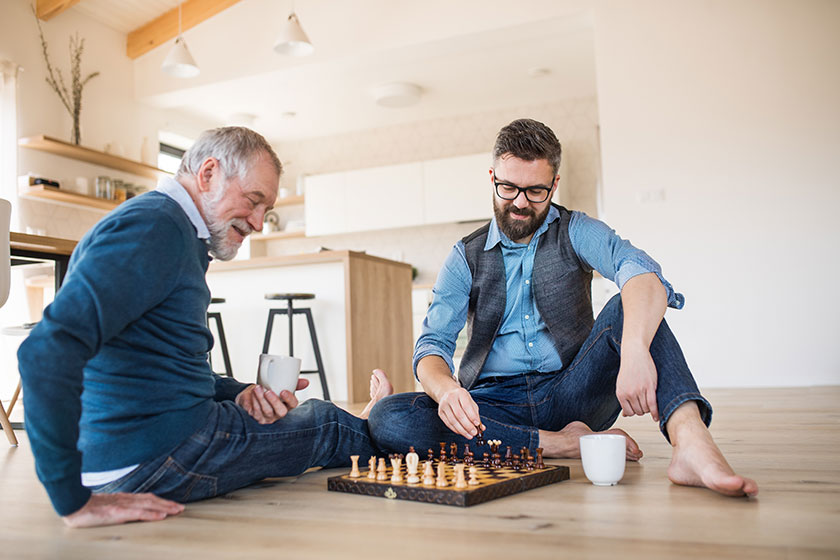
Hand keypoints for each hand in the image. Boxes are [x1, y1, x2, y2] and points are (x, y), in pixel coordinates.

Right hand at [62, 492, 183, 527]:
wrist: (73, 505)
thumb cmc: (88, 508)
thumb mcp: (107, 507)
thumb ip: (119, 508)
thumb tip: (129, 513)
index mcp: (124, 499)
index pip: (147, 498)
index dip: (161, 501)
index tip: (173, 504)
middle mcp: (126, 499)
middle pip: (151, 500)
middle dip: (167, 503)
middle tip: (181, 508)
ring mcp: (122, 505)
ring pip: (148, 505)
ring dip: (164, 507)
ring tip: (176, 510)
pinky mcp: (117, 512)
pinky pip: (137, 513)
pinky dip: (151, 514)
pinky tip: (161, 516)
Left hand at [235, 379, 309, 423]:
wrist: (251, 395)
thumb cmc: (268, 391)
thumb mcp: (281, 386)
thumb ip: (294, 383)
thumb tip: (306, 382)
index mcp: (287, 405)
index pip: (292, 405)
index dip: (289, 399)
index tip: (283, 391)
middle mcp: (278, 413)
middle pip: (280, 411)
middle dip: (274, 401)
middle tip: (268, 391)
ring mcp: (267, 417)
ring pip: (266, 410)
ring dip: (261, 399)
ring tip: (257, 388)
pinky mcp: (256, 417)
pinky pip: (255, 411)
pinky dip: (253, 401)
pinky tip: (252, 394)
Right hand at [437, 387, 483, 438]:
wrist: (447, 393)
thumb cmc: (461, 399)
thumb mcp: (471, 403)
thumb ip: (476, 414)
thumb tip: (481, 428)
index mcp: (460, 393)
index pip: (466, 406)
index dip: (472, 416)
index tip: (477, 424)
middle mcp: (451, 398)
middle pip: (459, 414)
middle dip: (467, 426)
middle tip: (474, 432)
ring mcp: (444, 405)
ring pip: (453, 421)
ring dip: (462, 430)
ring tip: (469, 435)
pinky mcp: (440, 412)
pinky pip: (448, 423)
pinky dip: (456, 430)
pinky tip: (462, 432)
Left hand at [615, 345, 658, 421]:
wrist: (634, 354)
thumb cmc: (628, 369)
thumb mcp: (621, 385)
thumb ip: (624, 400)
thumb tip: (625, 415)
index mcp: (621, 394)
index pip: (628, 412)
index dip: (634, 411)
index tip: (638, 408)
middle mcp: (629, 393)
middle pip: (639, 411)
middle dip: (642, 410)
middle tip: (645, 402)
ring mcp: (639, 390)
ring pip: (646, 409)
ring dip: (649, 409)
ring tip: (650, 402)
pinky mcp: (650, 387)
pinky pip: (653, 405)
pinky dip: (656, 413)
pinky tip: (656, 417)